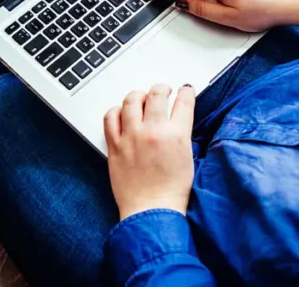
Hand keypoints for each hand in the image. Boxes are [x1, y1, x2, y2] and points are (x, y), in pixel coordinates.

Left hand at [104, 84, 195, 220]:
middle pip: (157, 94)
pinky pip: (110, 117)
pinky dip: (116, 110)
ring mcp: (132, 137)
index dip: (186, 91)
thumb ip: (182, 134)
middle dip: (162, 88)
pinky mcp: (115, 145)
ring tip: (141, 98)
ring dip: (139, 95)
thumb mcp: (187, 158)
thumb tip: (178, 118)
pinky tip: (121, 113)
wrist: (151, 211)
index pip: (184, 101)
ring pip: (132, 100)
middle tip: (163, 90)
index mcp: (177, 135)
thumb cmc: (171, 191)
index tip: (185, 90)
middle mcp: (153, 131)